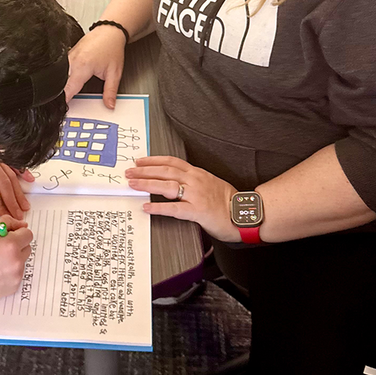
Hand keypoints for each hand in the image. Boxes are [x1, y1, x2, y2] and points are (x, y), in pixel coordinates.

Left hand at [0, 152, 31, 219]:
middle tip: (19, 214)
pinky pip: (11, 164)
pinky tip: (28, 180)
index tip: (6, 215)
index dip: (0, 205)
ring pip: (11, 175)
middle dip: (13, 201)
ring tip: (24, 204)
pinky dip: (21, 172)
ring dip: (19, 191)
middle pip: (6, 184)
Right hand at [0, 216, 33, 313]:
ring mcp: (17, 276)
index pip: (28, 234)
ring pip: (22, 261)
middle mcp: (17, 261)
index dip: (17, 232)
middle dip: (16, 245)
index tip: (7, 235)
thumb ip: (6, 223)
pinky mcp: (14, 287)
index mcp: (11, 245)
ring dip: (13, 258)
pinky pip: (17, 274)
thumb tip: (22, 224)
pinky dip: (10, 272)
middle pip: (27, 247)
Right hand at [64, 27, 126, 108]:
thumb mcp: (114, 73)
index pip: (68, 89)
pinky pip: (62, 69)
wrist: (110, 31)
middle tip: (66, 104)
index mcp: (82, 66)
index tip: (64, 110)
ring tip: (68, 93)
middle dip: (62, 95)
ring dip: (62, 85)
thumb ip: (110, 92)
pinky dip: (64, 77)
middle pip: (61, 83)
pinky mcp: (68, 55)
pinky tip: (69, 81)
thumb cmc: (112, 48)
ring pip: (59, 76)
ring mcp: (68, 57)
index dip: (64, 101)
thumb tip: (109, 105)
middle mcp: (72, 61)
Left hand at [125, 156, 239, 241]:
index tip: (140, 161)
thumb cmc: (229, 202)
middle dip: (144, 170)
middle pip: (165, 171)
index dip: (153, 160)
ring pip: (167, 185)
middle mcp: (196, 180)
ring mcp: (196, 195)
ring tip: (133, 185)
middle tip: (129, 172)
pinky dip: (158, 207)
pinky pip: (174, 208)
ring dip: (147, 184)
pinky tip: (147, 207)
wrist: (246, 214)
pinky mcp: (198, 211)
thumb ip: (193, 181)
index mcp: (198, 173)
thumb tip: (175, 181)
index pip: (172, 161)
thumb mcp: (210, 183)